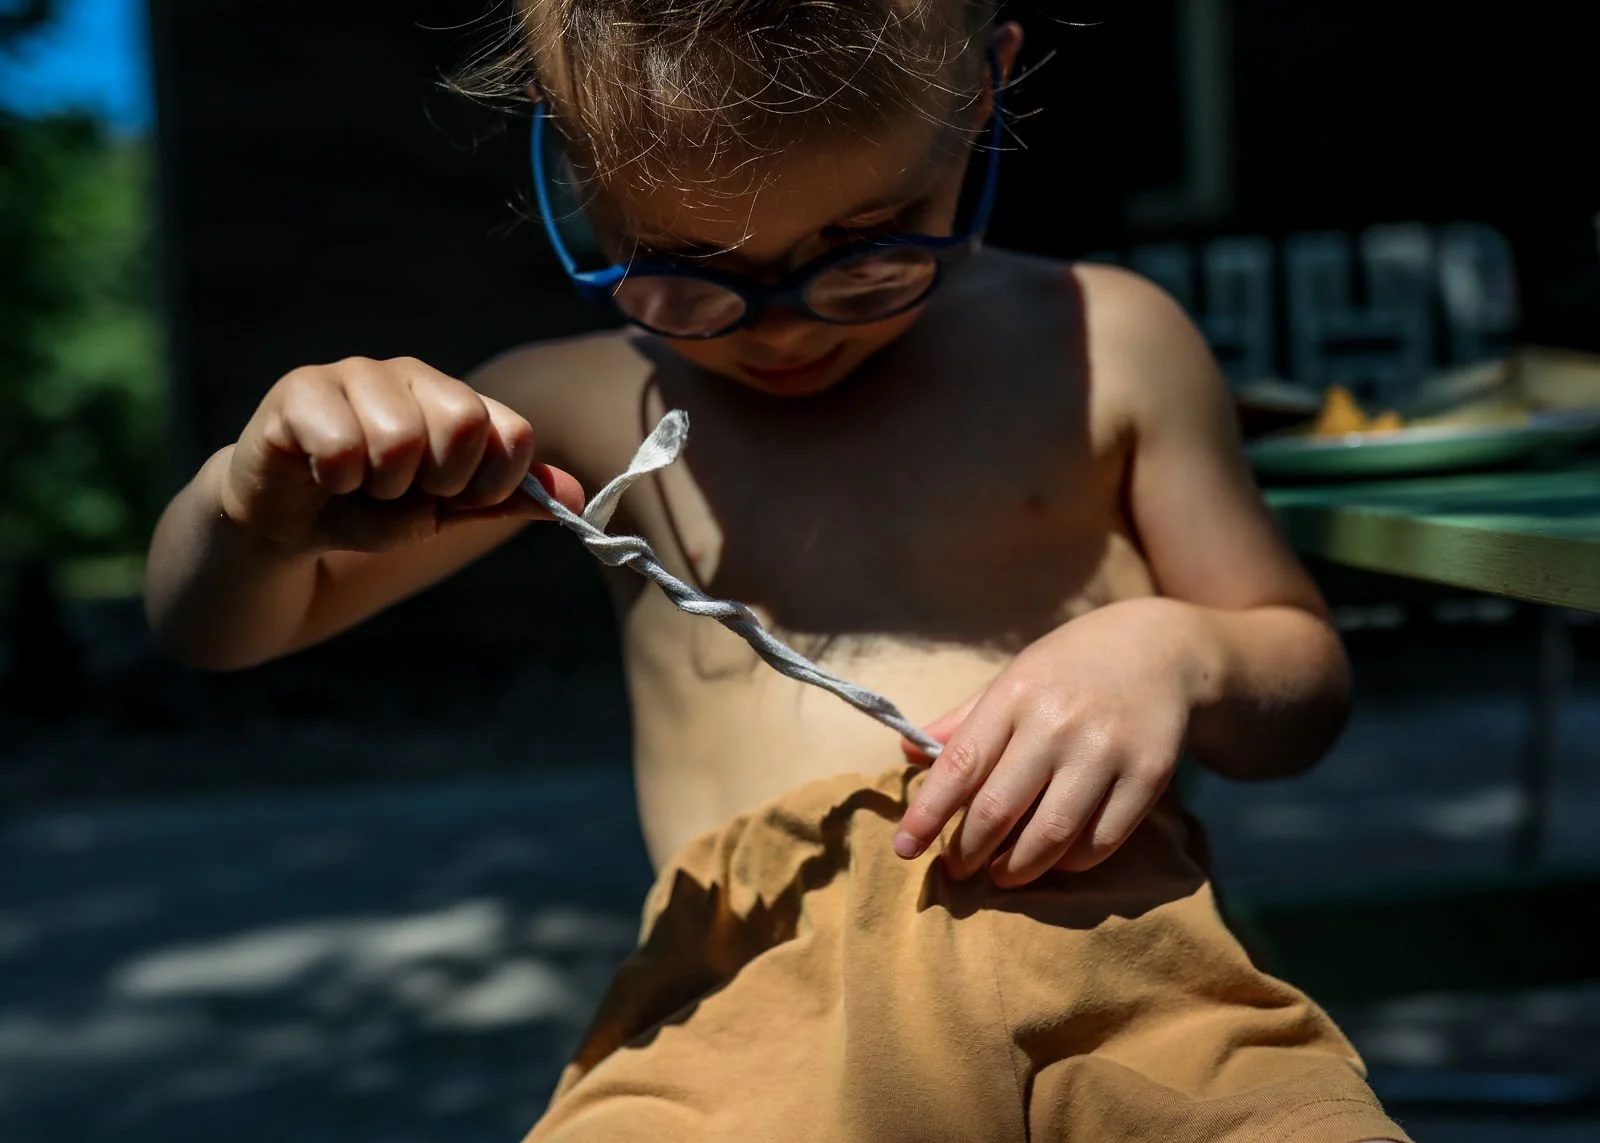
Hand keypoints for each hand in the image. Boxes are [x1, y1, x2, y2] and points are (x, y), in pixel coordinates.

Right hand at [220, 356, 583, 553]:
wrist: (292, 523)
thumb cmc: (374, 510)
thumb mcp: (448, 511)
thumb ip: (506, 499)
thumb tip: (579, 498)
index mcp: (459, 400)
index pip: (513, 433)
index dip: (495, 483)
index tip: (463, 500)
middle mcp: (414, 375)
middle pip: (464, 423)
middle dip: (438, 483)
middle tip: (404, 491)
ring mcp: (356, 375)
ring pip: (399, 439)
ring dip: (380, 488)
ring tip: (361, 484)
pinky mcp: (300, 390)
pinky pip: (340, 446)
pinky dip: (336, 482)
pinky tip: (323, 476)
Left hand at [893, 599, 1212, 886]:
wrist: (1161, 648)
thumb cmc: (1071, 667)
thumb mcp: (1014, 676)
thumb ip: (965, 720)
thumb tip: (906, 751)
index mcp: (1015, 694)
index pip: (960, 766)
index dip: (928, 814)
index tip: (904, 848)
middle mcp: (1058, 723)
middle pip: (999, 810)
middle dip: (968, 852)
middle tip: (957, 868)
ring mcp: (1106, 751)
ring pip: (1051, 836)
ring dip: (1018, 868)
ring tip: (1002, 873)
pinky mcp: (1149, 775)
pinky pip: (1101, 840)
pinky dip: (1071, 862)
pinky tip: (1056, 858)